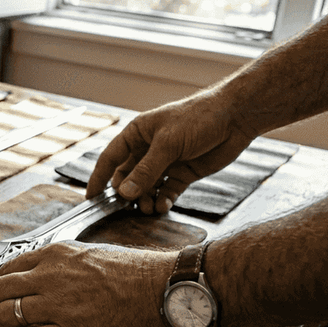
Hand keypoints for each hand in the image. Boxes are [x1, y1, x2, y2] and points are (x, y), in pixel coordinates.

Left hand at [0, 241, 184, 326]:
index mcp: (56, 255)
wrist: (169, 290)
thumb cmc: (141, 275)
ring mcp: (58, 305)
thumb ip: (64, 265)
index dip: (0, 286)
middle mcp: (50, 276)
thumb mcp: (93, 255)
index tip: (2, 296)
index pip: (7, 268)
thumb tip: (45, 278)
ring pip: (6, 316)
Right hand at [85, 89, 256, 212]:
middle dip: (126, 193)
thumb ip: (145, 170)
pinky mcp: (183, 173)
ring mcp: (165, 163)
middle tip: (125, 208)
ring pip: (146, 188)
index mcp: (137, 134)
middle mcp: (148, 149)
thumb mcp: (167, 144)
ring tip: (148, 209)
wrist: (236, 117)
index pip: (110, 159)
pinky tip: (162, 207)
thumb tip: (123, 192)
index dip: (99, 179)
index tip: (91, 198)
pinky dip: (163, 201)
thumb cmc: (198, 118)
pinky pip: (166, 192)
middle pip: (127, 177)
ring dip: (144, 200)